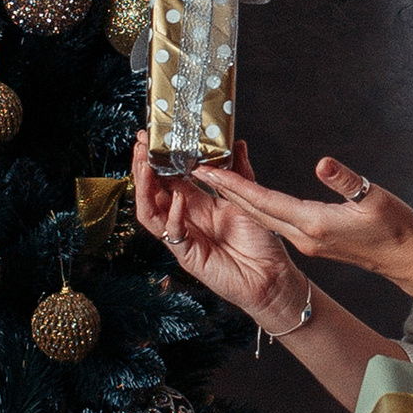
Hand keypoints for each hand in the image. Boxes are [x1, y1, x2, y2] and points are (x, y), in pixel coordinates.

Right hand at [129, 137, 309, 324]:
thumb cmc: (261, 242)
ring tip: (145, 166)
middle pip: (153, 192)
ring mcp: (184, 237)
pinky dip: (173, 215)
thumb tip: (237, 143)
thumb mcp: (249, 199)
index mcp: (198, 204)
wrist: (271, 276)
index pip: (169, 178)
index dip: (159, 159)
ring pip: (151, 212)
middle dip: (143, 168)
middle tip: (140, 145)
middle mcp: (186, 219)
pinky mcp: (188, 255)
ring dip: (145, 189)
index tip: (153, 136)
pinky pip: (172, 233)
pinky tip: (178, 198)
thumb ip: (239, 173)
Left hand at [186, 149, 412, 281]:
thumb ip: (346, 181)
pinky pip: (274, 220)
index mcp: (313, 224)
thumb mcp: (374, 198)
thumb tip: (323, 163)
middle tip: (197, 172)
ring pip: (262, 217)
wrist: (403, 258)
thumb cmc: (393, 228)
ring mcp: (305, 240)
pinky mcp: (311, 240)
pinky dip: (256, 204)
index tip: (210, 172)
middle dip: (224, 191)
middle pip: (254, 211)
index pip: (264, 202)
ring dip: (237, 198)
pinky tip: (250, 194)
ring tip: (215, 179)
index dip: (235, 185)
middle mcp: (303, 235)